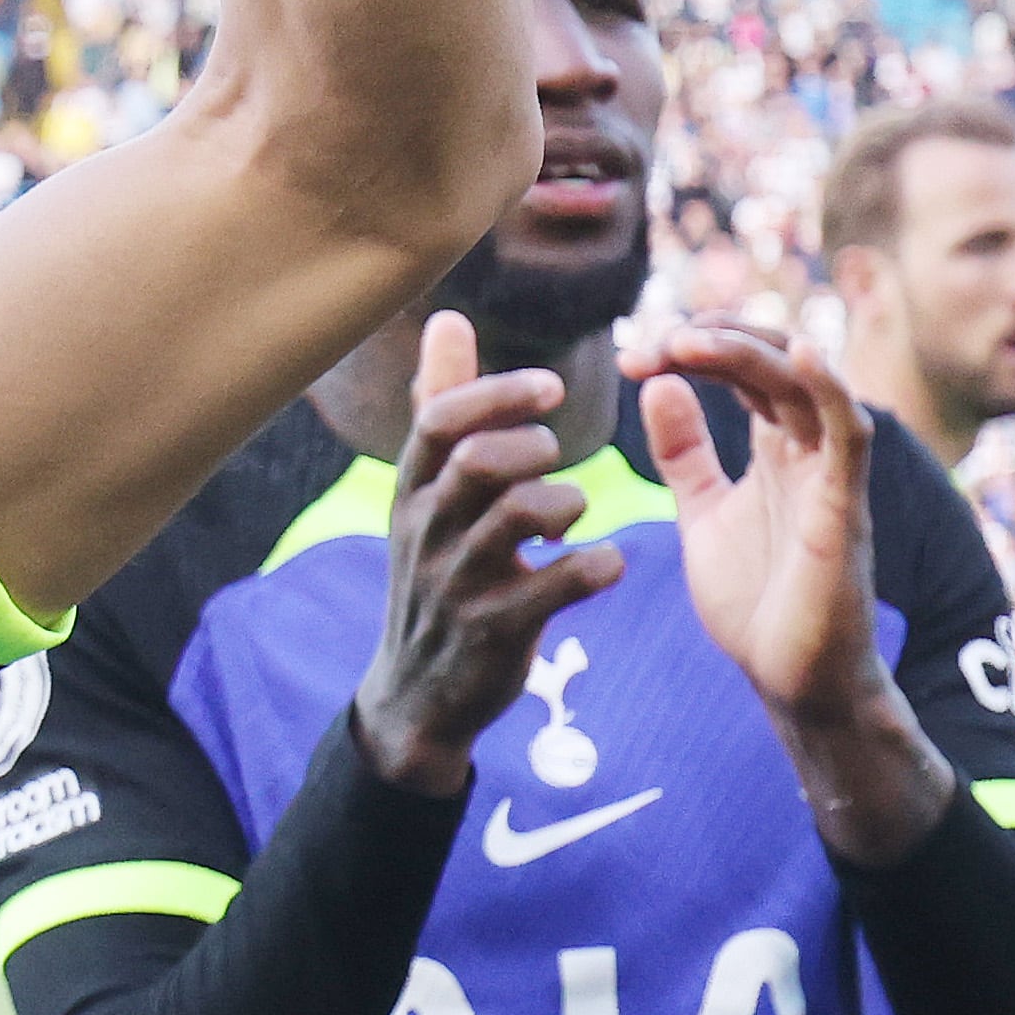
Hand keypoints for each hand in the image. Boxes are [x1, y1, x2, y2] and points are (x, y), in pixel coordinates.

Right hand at [350, 312, 618, 797]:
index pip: (440, 420)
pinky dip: (598, 567)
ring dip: (567, 504)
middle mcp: (427, 531)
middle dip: (534, 448)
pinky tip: (603, 566)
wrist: (418, 694)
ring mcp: (458, 583)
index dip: (500, 393)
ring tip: (571, 519)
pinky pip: (563, 582)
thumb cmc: (437, 574)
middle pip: (481, 459)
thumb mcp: (424, 494)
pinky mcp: (497, 630)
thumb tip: (447, 320)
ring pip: (522, 513)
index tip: (552, 389)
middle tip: (555, 461)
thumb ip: (443, 408)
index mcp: (411, 491)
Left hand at [639, 324, 950, 865]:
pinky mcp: (846, 507)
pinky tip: (798, 355)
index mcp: (774, 447)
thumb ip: (685, 455)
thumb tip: (657, 386)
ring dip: (749, 351)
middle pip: (775, 359)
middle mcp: (808, 449)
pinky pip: (851, 434)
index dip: (691, 348)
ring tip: (687, 341)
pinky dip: (830, 389)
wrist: (790, 681)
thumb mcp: (702, 514)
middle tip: (651, 343)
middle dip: (713, 339)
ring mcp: (830, 474)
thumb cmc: (757, 601)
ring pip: (807, 382)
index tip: (629, 358)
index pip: (744, 367)